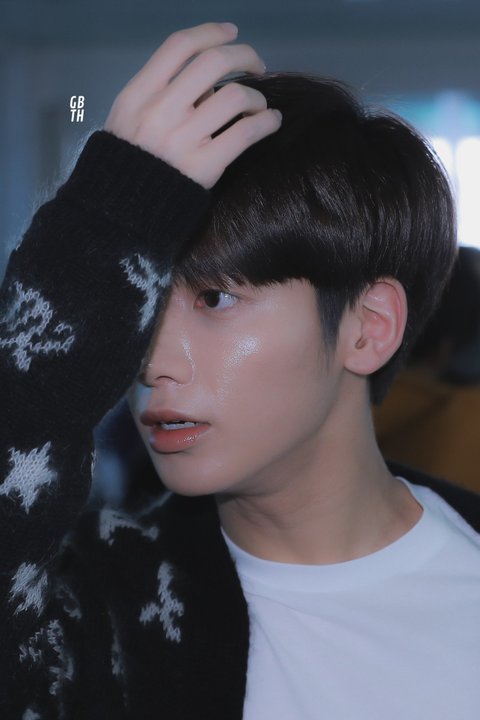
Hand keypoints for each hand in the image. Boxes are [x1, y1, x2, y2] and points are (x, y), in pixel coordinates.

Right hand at [105, 22, 281, 188]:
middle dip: (244, 56)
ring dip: (257, 97)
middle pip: (213, 63)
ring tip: (259, 106)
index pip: (180, 46)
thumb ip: (160, 94)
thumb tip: (207, 82)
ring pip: (236, 96)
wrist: (123, 212)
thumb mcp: (128, 119)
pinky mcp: (205, 167)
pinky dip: (267, 122)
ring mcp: (183, 140)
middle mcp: (161, 112)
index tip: (231, 33)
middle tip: (257, 65)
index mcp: (139, 95)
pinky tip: (271, 122)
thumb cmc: (130, 163)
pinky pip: (246, 132)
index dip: (211, 32)